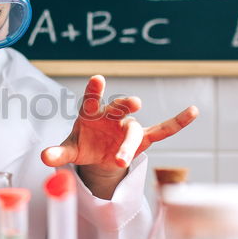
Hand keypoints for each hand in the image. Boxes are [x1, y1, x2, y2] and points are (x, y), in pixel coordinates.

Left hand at [41, 75, 198, 174]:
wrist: (97, 154)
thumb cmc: (83, 144)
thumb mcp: (69, 151)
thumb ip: (57, 153)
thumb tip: (44, 158)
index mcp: (91, 112)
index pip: (91, 98)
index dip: (95, 89)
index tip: (98, 79)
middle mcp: (112, 114)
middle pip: (118, 108)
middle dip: (125, 105)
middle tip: (135, 102)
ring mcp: (127, 126)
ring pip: (132, 132)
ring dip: (128, 145)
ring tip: (119, 160)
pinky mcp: (141, 138)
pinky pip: (162, 131)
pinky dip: (177, 122)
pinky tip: (193, 111)